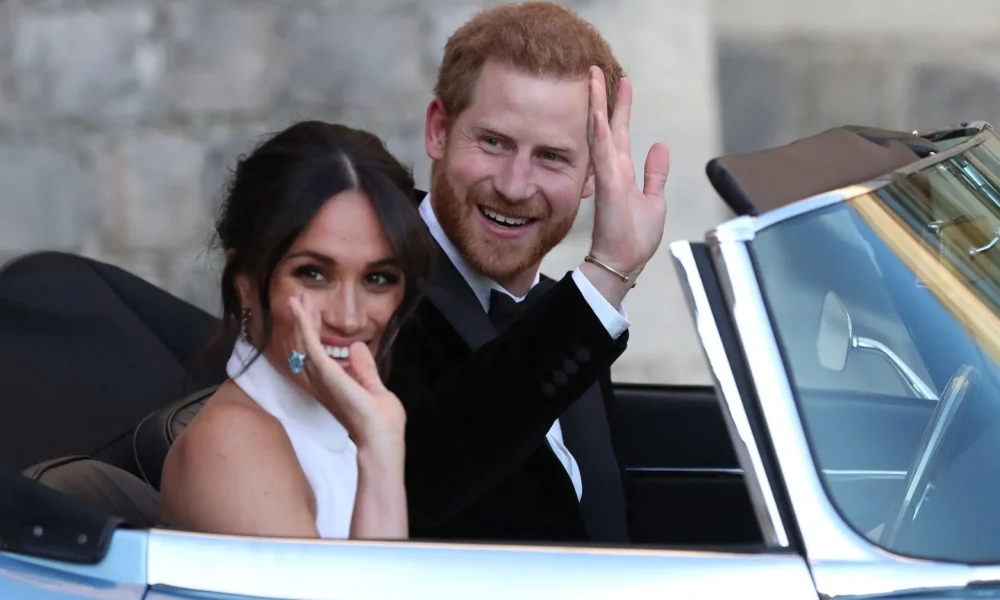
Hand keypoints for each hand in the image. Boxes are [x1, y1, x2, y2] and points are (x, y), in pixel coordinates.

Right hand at [287, 294, 405, 449]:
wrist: (381, 439)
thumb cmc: (381, 422)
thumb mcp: (373, 387)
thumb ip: (364, 368)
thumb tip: (358, 347)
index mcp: (332, 385)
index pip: (317, 353)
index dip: (313, 331)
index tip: (313, 310)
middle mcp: (321, 382)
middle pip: (305, 346)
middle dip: (302, 321)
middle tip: (299, 298)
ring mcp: (322, 378)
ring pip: (303, 342)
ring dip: (301, 319)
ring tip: (296, 298)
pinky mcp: (326, 374)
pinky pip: (310, 345)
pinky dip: (305, 325)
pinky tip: (301, 310)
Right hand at [585, 66, 670, 294]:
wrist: (622, 263)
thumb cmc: (635, 238)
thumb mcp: (654, 200)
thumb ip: (655, 173)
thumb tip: (660, 146)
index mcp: (623, 173)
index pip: (620, 133)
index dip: (621, 107)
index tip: (622, 83)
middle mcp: (612, 170)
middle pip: (607, 125)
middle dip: (604, 97)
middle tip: (597, 70)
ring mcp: (608, 176)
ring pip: (600, 132)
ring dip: (597, 105)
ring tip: (593, 79)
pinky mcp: (608, 186)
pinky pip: (602, 153)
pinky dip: (599, 132)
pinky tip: (597, 112)